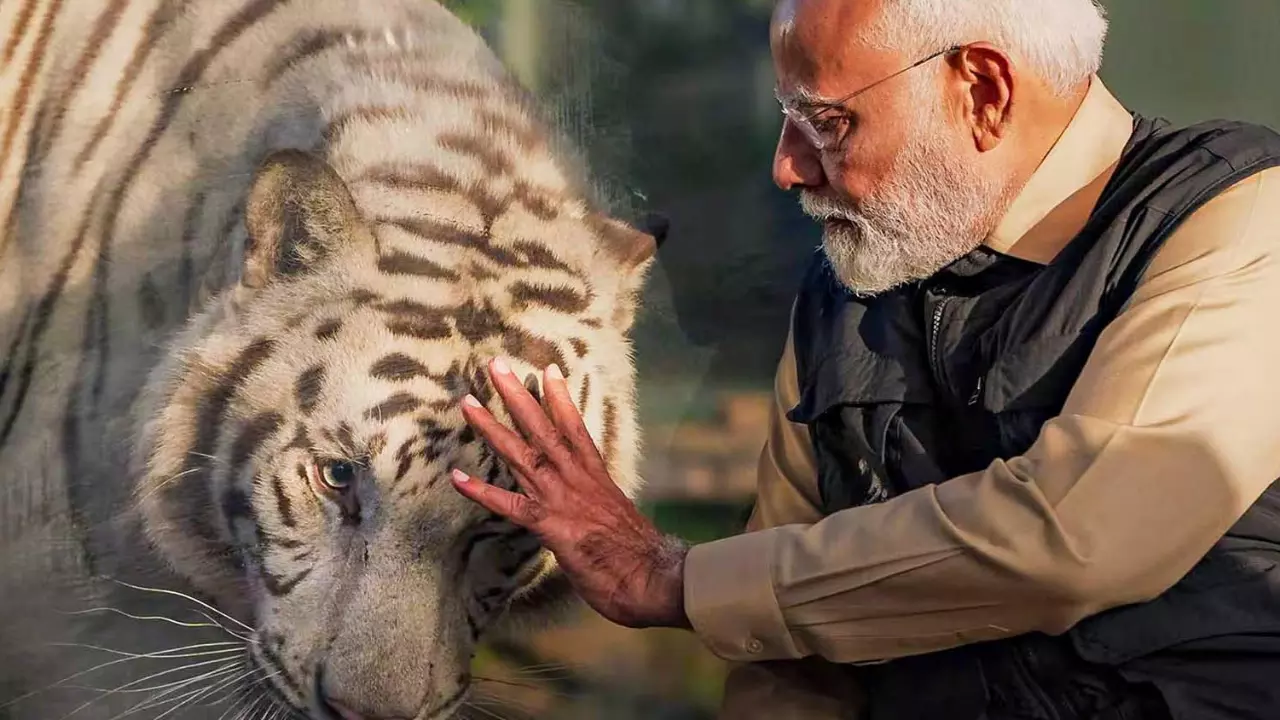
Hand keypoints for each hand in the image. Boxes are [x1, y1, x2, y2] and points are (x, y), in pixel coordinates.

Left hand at [450, 358, 691, 629]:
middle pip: (543, 429)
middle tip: (495, 365)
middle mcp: (577, 480)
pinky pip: (509, 506)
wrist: (653, 576)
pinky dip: (482, 492)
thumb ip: (599, 509)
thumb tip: (595, 511)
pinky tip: (457, 477)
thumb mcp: (618, 522)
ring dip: (492, 428)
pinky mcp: (551, 527)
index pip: (575, 428)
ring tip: (468, 404)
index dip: (560, 398)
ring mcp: (562, 500)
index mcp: (595, 477)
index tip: (548, 369)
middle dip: (517, 396)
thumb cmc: (640, 556)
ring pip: (522, 456)